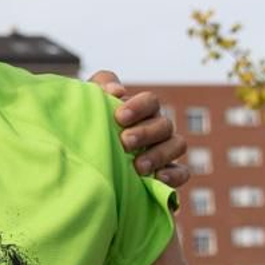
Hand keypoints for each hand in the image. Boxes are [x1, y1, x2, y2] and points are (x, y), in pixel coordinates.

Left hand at [88, 70, 189, 187]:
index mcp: (141, 110)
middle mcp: (156, 128)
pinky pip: (182, 173)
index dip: (139, 107)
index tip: (120, 117)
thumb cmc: (88, 124)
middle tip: (125, 142)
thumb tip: (117, 90)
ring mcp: (164, 150)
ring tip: (138, 166)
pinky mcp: (166, 174)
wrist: (83, 159)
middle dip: (146, 133)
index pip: (150, 101)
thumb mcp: (89, 101)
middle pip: (164, 124)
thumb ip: (102, 85)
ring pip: (177, 145)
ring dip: (159, 155)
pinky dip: (174, 175)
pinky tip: (158, 179)